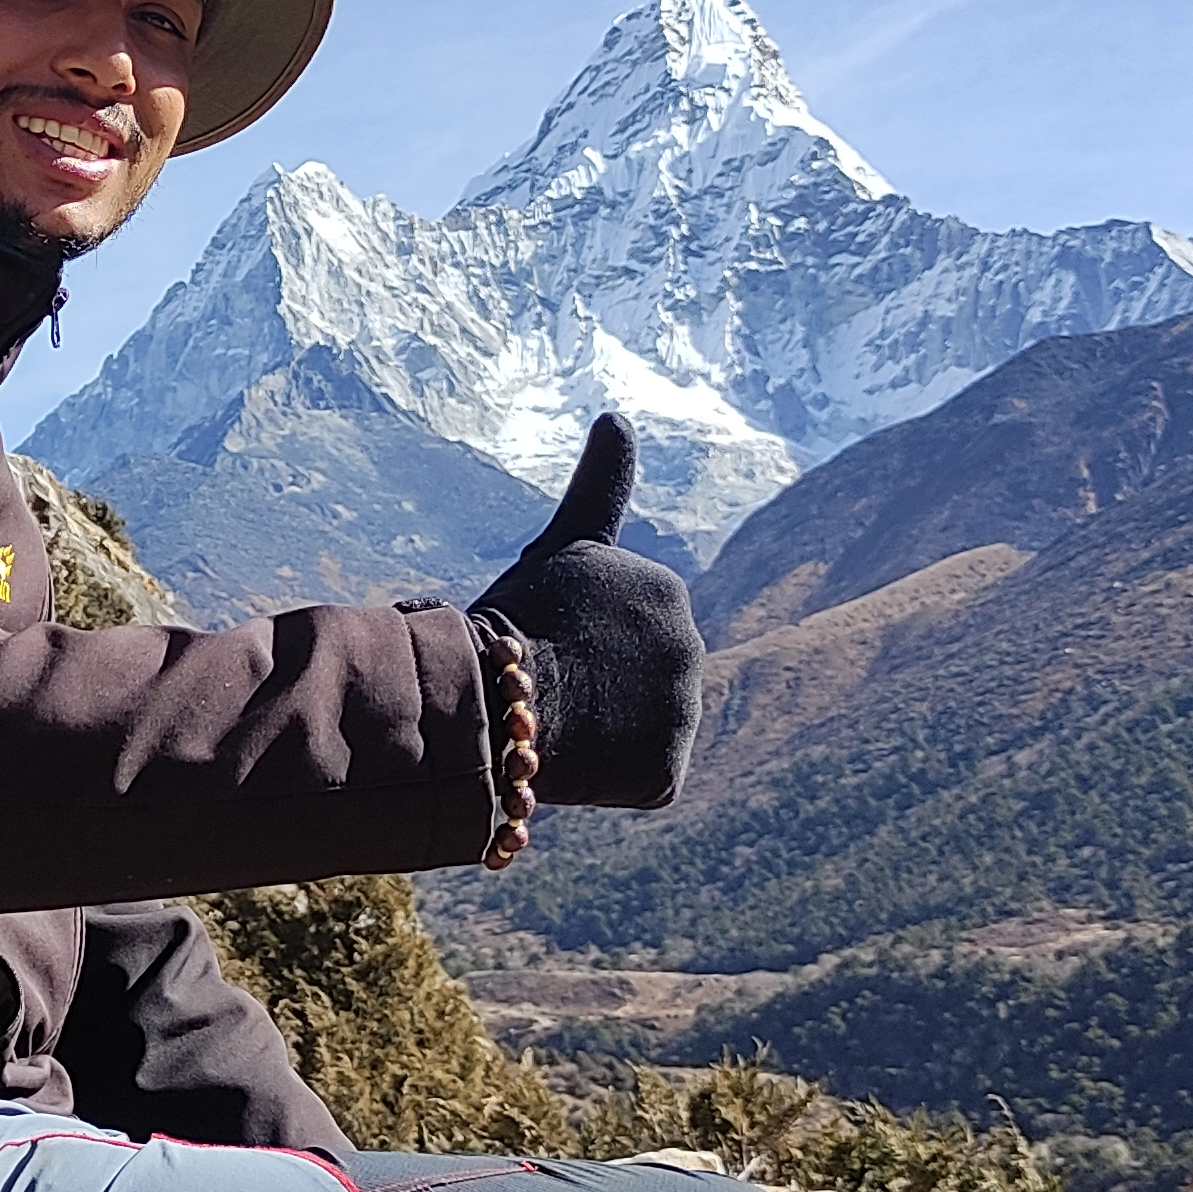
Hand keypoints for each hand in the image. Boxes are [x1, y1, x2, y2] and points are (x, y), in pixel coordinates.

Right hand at [477, 416, 701, 811]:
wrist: (501, 694)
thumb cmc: (516, 616)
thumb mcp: (562, 543)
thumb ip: (601, 484)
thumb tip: (618, 412)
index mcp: (667, 590)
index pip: (621, 625)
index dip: (578, 634)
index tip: (554, 637)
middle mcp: (691, 645)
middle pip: (632, 676)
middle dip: (594, 682)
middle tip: (542, 680)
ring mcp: (683, 710)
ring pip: (634, 728)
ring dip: (601, 729)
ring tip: (554, 719)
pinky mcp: (668, 769)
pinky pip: (636, 779)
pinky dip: (606, 778)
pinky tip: (573, 757)